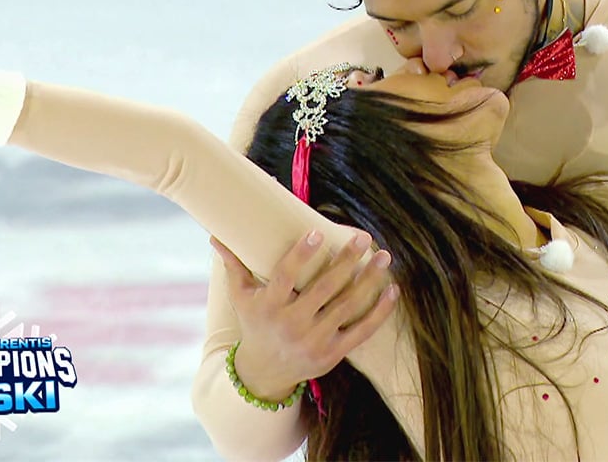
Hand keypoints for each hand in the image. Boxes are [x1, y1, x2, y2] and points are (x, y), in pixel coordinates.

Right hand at [209, 230, 397, 400]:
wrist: (264, 373)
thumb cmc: (255, 325)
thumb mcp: (241, 298)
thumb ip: (233, 266)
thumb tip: (215, 235)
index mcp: (269, 307)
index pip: (286, 276)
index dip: (302, 254)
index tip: (319, 233)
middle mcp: (292, 324)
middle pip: (324, 288)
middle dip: (347, 261)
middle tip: (364, 238)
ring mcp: (314, 341)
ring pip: (347, 306)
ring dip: (368, 280)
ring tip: (383, 257)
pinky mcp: (333, 354)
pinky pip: (361, 331)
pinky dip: (379, 312)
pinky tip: (392, 290)